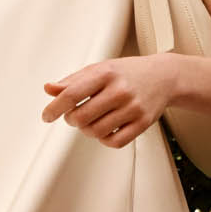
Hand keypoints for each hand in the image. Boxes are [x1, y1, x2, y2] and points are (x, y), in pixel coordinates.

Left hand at [41, 53, 178, 147]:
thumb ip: (72, 80)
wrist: (164, 76)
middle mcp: (120, 90)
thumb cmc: (127, 72)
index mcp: (106, 73)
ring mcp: (133, 107)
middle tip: (74, 115)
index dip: (55, 108)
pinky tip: (105, 129)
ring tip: (90, 121)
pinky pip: (115, 142)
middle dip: (72, 120)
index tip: (47, 116)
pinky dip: (104, 139)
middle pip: (81, 117)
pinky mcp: (143, 123)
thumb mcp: (99, 69)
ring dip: (87, 130)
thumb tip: (49, 89)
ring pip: (96, 132)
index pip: (72, 94)